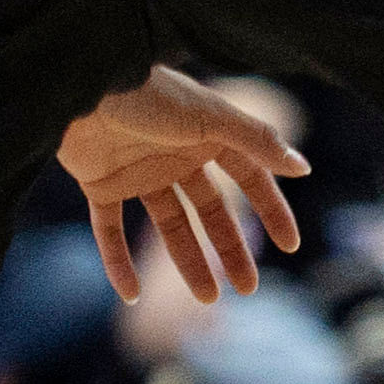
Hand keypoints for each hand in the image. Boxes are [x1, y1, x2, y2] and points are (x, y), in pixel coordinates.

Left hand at [62, 69, 308, 302]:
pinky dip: (117, 262)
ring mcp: (140, 172)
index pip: (250, 179)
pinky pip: (109, 231)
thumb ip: (256, 141)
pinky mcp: (101, 184)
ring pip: (169, 226)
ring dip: (187, 262)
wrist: (80, 85)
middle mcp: (178, 156)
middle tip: (248, 288)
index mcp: (208, 137)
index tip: (290, 246)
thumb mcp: (210, 117)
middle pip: (212, 211)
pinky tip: (131, 294)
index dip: (271, 211)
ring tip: (208, 298)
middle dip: (231, 249)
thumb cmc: (149, 93)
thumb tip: (303, 168)